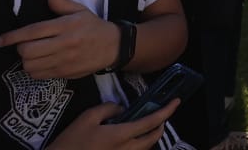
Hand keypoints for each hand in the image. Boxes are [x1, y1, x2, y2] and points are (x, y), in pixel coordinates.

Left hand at [0, 0, 117, 78]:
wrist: (113, 47)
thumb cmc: (93, 26)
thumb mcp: (80, 10)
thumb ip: (61, 1)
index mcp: (66, 26)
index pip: (34, 31)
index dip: (14, 36)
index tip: (0, 40)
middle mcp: (64, 44)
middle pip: (29, 51)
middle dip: (20, 48)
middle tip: (23, 44)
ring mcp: (65, 61)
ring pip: (32, 66)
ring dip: (26, 61)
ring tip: (31, 54)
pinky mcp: (65, 73)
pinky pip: (40, 75)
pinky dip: (34, 70)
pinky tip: (39, 63)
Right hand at [47, 100, 178, 149]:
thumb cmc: (71, 141)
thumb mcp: (87, 117)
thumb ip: (109, 109)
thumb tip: (122, 110)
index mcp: (120, 136)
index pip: (151, 122)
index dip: (166, 111)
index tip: (176, 101)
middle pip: (153, 138)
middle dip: (161, 125)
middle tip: (160, 113)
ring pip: (144, 148)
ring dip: (150, 135)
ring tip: (147, 123)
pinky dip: (138, 144)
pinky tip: (130, 136)